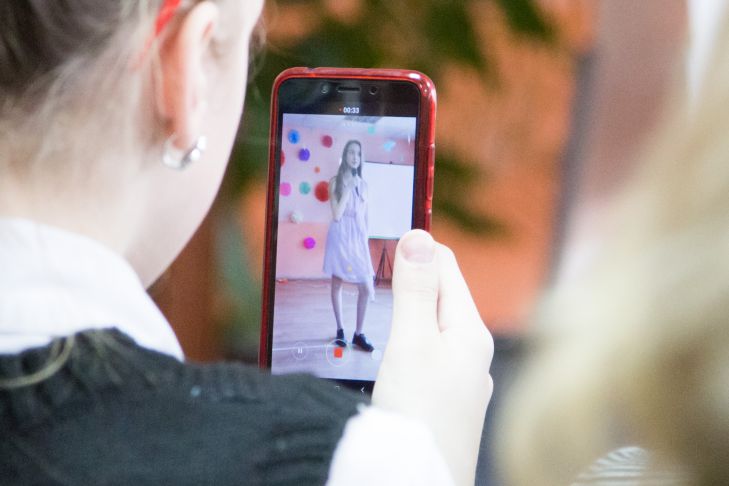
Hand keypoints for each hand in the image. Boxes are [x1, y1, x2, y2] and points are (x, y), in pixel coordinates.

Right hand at [372, 230, 493, 485]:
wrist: (422, 480)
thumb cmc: (420, 415)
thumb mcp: (412, 342)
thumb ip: (415, 290)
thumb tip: (419, 235)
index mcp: (470, 330)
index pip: (447, 267)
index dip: (416, 248)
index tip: (384, 235)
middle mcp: (472, 352)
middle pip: (441, 296)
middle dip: (411, 277)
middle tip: (375, 264)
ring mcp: (462, 379)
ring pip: (434, 327)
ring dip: (409, 309)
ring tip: (382, 300)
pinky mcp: (446, 401)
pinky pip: (430, 355)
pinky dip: (409, 340)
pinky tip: (394, 350)